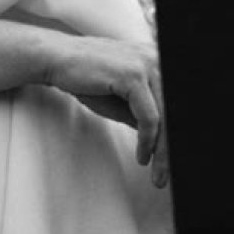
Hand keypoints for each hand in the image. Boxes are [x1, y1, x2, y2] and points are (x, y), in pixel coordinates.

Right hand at [43, 34, 167, 188]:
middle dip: (171, 148)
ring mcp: (147, 64)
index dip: (173, 136)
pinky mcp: (132, 75)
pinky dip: (148, 141)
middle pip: (175, 112)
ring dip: (163, 152)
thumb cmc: (90, 78)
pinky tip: (142, 156)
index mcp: (159, 61)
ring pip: (167, 117)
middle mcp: (157, 58)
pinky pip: (149, 118)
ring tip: (158, 174)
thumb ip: (147, 116)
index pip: (175, 104)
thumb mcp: (125, 102)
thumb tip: (165, 144)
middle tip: (166, 175)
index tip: (171, 160)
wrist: (58, 59)